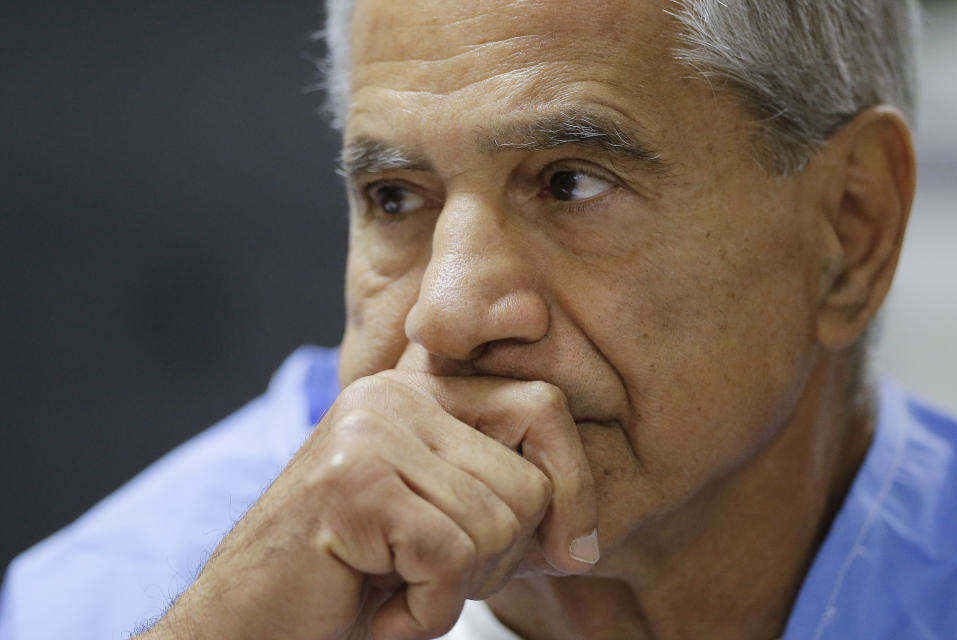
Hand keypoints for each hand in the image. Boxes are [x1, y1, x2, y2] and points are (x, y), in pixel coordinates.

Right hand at [139, 371, 597, 639]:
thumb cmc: (349, 582)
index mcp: (417, 393)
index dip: (574, 485)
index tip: (572, 549)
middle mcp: (393, 397)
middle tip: (426, 578)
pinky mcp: (353, 486)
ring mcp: (368, 435)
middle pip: (528, 483)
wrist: (246, 625)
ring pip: (497, 525)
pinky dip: (425, 612)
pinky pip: (451, 559)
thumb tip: (584, 537)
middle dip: (497, 559)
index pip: (543, 406)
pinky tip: (376, 607)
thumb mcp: (436, 525)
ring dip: (455, 590)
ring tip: (393, 587)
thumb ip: (499, 500)